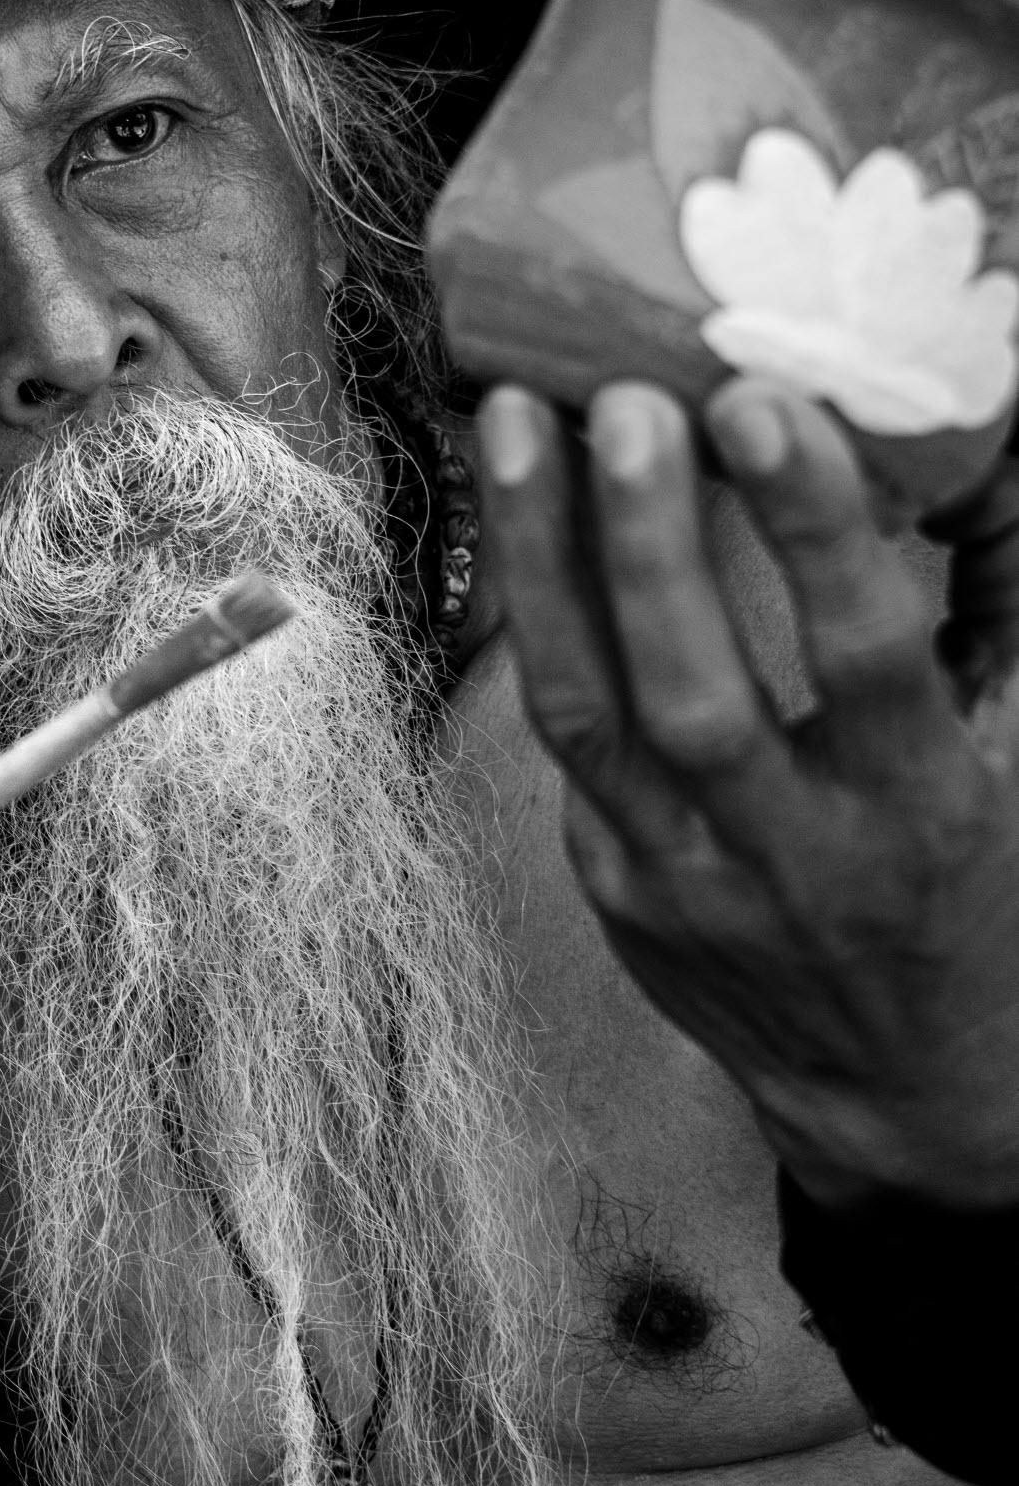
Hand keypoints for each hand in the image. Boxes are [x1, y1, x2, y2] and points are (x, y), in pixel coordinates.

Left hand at [476, 374, 1018, 1212]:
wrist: (897, 1083)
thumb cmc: (970, 889)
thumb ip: (1001, 598)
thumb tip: (976, 438)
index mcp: (921, 813)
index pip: (865, 659)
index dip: (813, 530)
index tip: (766, 405)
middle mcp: (795, 856)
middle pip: (697, 692)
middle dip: (652, 541)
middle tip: (624, 401)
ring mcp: (683, 881)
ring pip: (587, 714)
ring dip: (542, 562)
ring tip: (515, 423)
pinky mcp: (613, 886)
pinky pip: (560, 742)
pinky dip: (535, 622)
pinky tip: (517, 518)